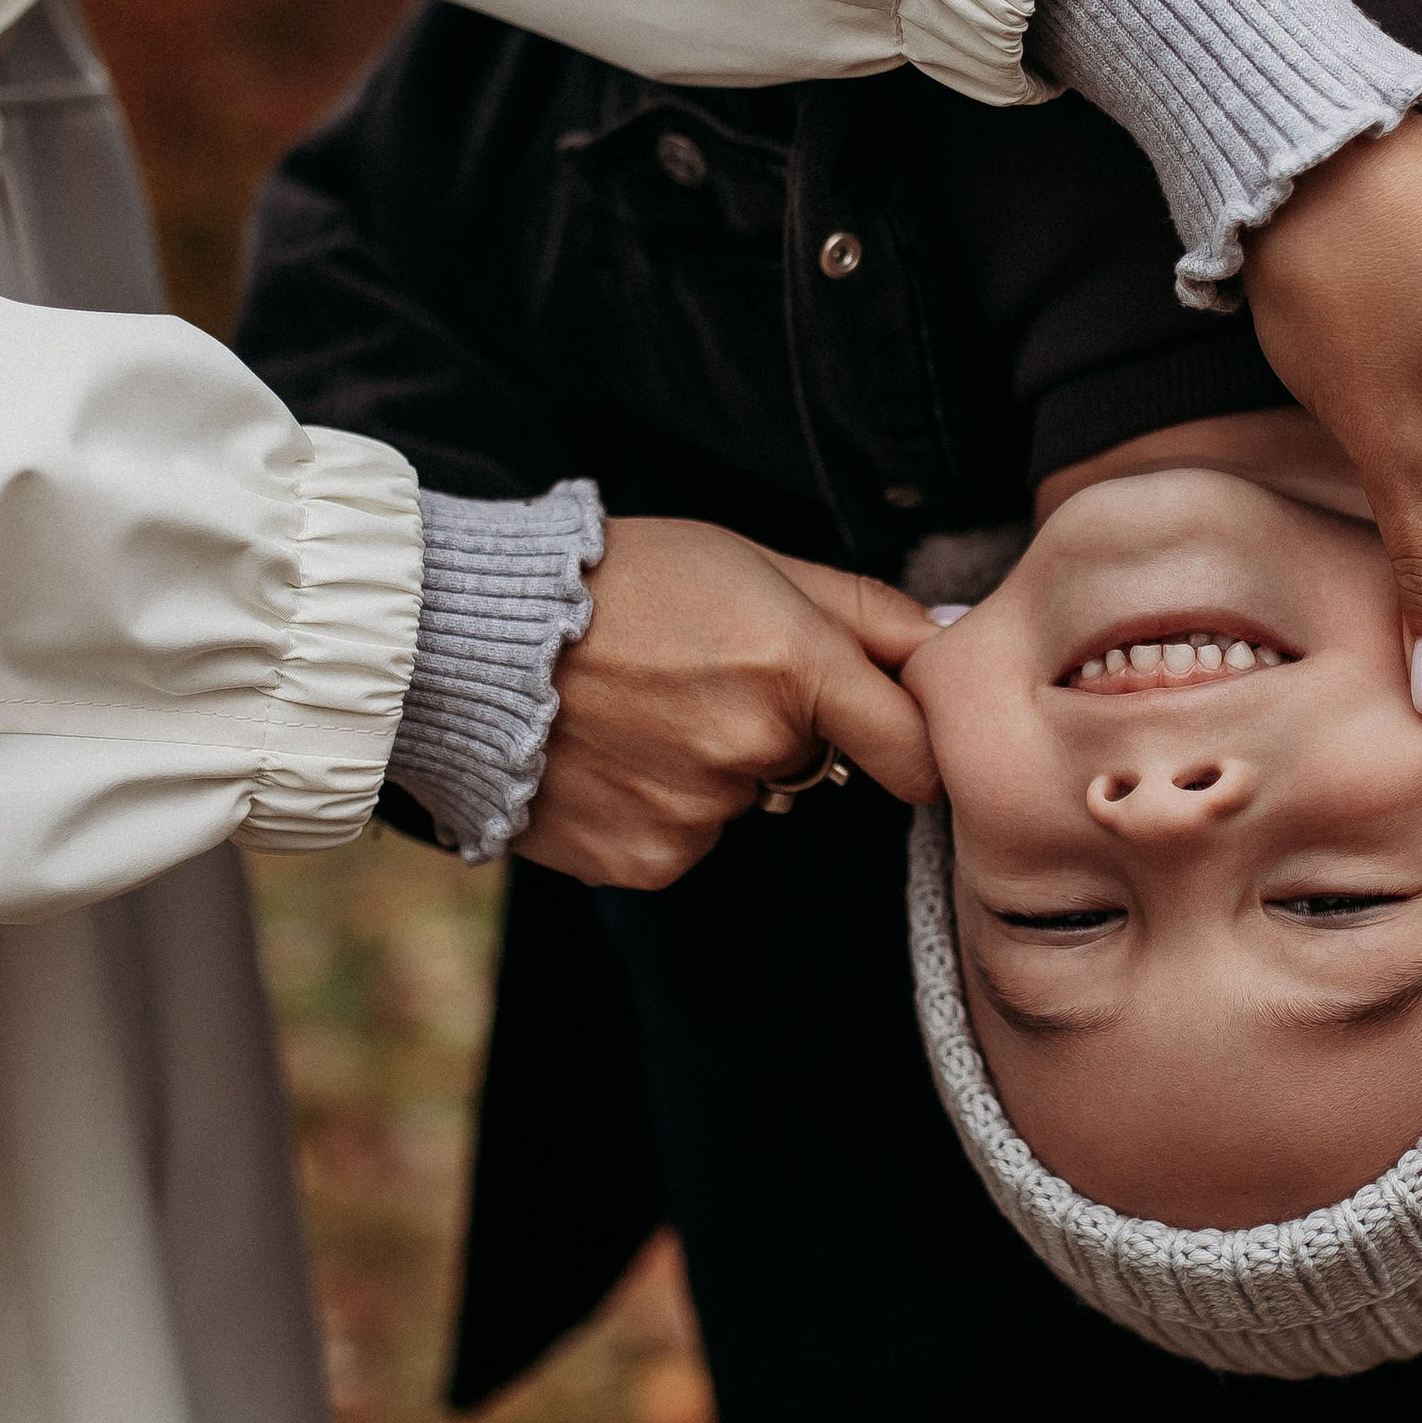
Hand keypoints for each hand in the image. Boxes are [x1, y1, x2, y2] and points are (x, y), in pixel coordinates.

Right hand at [515, 519, 939, 888]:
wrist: (464, 640)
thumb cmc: (615, 580)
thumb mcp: (750, 561)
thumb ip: (866, 612)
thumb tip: (957, 641)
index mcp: (796, 665)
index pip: (914, 749)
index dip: (908, 744)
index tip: (890, 736)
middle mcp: (755, 749)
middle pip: (814, 766)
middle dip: (779, 728)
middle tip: (696, 676)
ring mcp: (699, 814)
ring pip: (742, 803)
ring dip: (708, 769)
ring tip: (635, 712)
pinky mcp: (646, 861)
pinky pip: (684, 842)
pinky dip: (656, 810)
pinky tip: (607, 759)